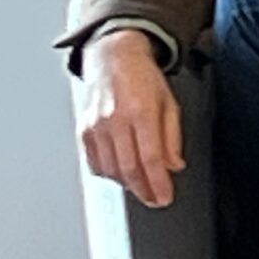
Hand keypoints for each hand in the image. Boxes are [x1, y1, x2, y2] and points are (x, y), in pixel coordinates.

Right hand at [74, 29, 184, 208]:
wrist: (114, 58)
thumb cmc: (144, 78)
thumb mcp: (169, 103)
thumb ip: (172, 137)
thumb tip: (174, 166)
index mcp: (141, 112)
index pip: (151, 158)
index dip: (159, 183)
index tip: (166, 197)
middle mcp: (115, 120)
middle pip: (129, 168)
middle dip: (144, 190)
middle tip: (155, 200)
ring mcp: (96, 126)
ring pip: (110, 169)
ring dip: (127, 184)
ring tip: (141, 188)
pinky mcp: (84, 130)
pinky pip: (94, 162)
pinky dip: (108, 174)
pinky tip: (120, 174)